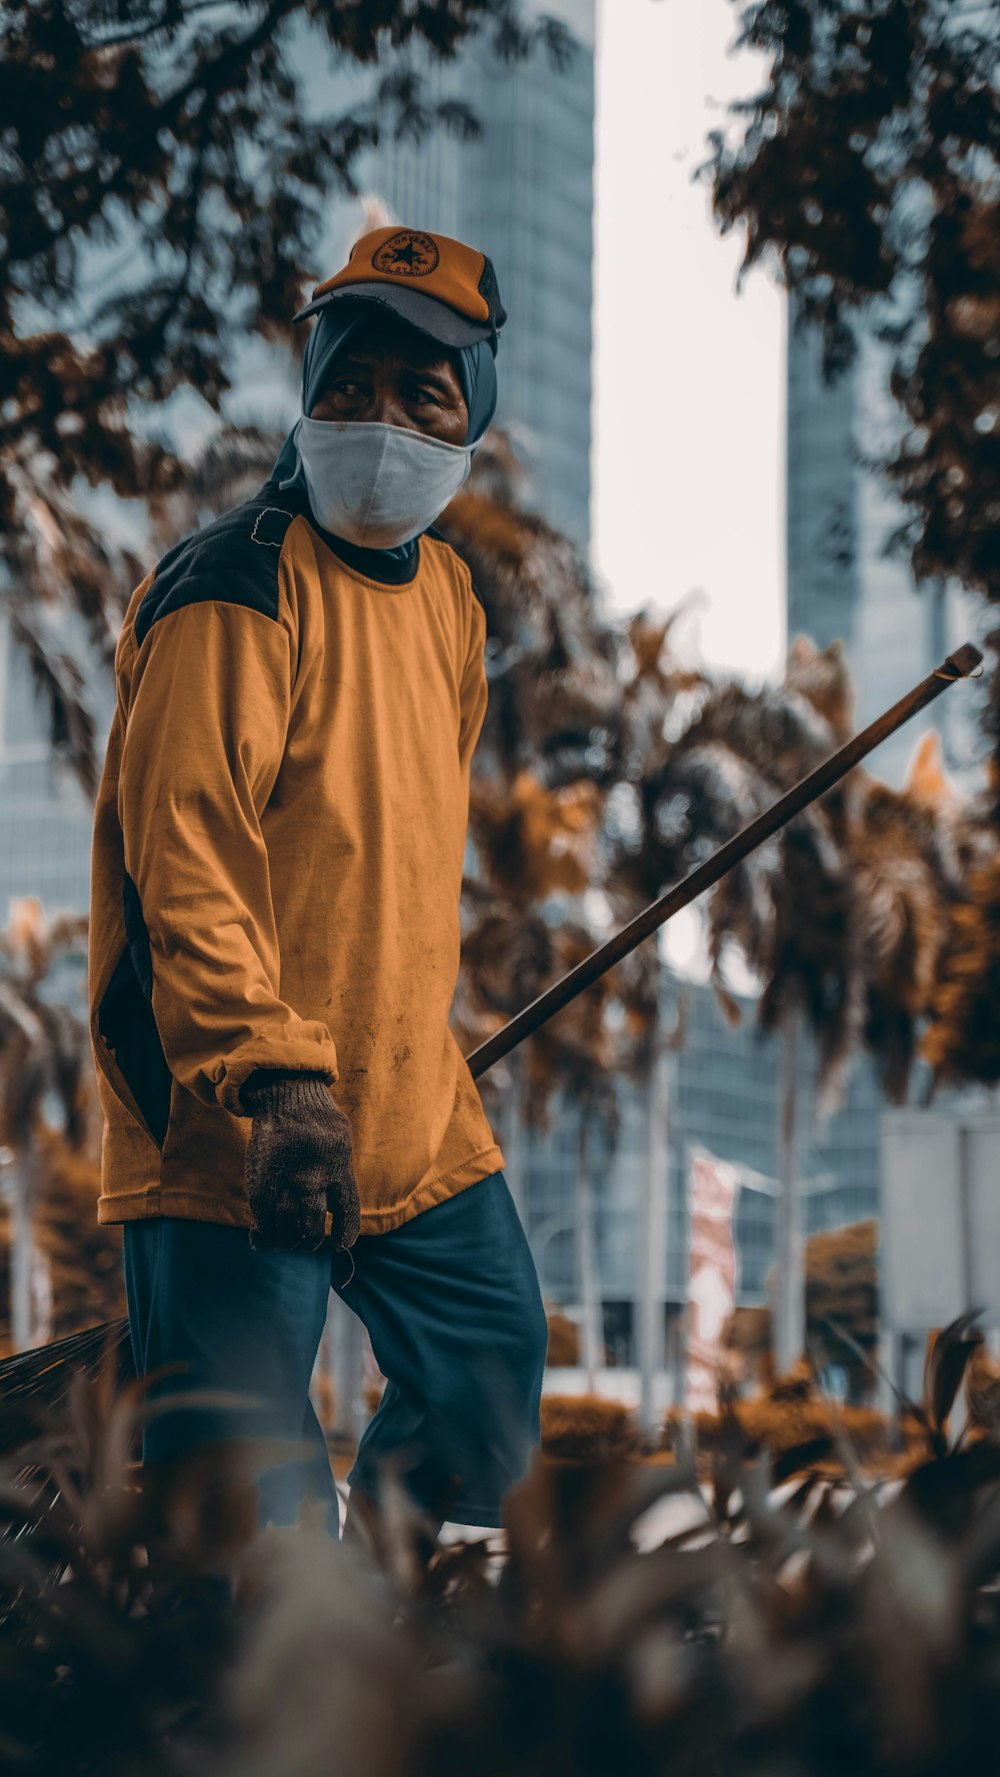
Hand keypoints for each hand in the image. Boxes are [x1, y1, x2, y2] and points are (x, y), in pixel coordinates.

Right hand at [241, 1071, 360, 1253]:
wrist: (286, 1095)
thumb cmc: (317, 1119)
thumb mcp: (341, 1141)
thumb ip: (340, 1171)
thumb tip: (334, 1203)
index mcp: (338, 1169)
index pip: (347, 1212)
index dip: (345, 1233)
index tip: (340, 1245)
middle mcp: (313, 1179)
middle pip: (312, 1227)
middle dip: (308, 1241)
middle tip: (304, 1240)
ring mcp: (285, 1181)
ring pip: (286, 1229)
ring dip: (285, 1241)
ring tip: (283, 1240)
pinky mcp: (261, 1181)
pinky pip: (263, 1218)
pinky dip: (263, 1233)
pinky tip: (262, 1236)